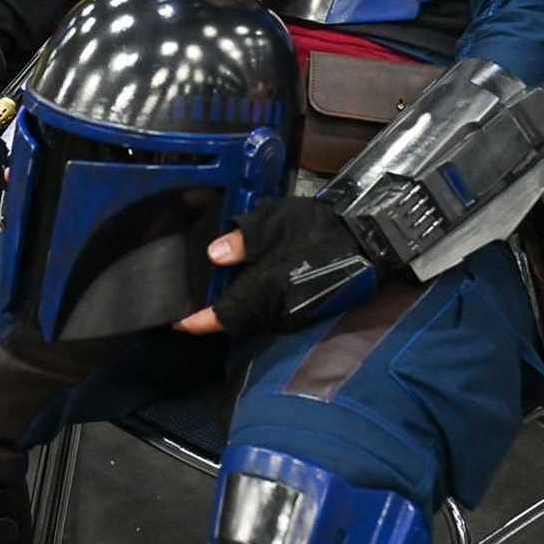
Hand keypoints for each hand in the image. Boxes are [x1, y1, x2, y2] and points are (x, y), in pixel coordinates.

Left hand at [173, 198, 371, 337]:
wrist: (366, 242)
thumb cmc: (316, 227)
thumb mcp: (276, 221)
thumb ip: (243, 238)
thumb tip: (214, 254)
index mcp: (267, 287)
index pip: (226, 314)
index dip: (200, 321)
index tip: (178, 322)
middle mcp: (276, 308)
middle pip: (235, 321)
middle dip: (211, 316)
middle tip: (187, 304)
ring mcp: (290, 313)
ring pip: (250, 319)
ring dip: (229, 312)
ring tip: (208, 295)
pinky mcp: (301, 310)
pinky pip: (266, 313)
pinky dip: (248, 306)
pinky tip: (239, 290)